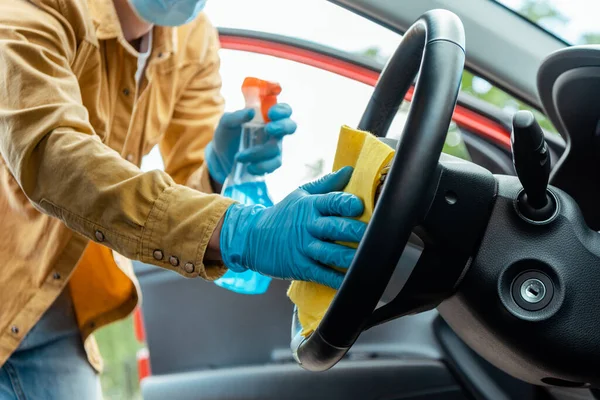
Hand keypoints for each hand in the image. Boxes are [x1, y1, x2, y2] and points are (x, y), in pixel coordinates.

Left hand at [205, 104, 296, 183]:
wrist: (220, 158)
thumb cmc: (226, 135)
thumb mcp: (226, 123)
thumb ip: (236, 116)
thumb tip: (250, 112)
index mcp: (266, 117)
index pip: (283, 110)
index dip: (282, 110)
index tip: (270, 113)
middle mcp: (274, 131)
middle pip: (290, 126)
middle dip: (282, 127)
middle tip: (268, 129)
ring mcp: (274, 147)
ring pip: (276, 148)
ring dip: (258, 152)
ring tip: (240, 157)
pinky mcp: (270, 163)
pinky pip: (274, 164)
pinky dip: (262, 166)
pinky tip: (249, 167)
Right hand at [219, 166, 366, 288]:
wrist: (251, 237)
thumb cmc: (281, 215)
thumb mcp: (300, 195)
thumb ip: (326, 184)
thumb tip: (349, 170)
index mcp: (310, 206)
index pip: (332, 202)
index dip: (347, 203)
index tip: (360, 206)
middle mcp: (308, 226)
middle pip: (335, 228)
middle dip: (356, 232)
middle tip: (374, 234)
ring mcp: (304, 248)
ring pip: (331, 253)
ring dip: (351, 257)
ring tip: (368, 257)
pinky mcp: (300, 267)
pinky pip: (322, 273)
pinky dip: (336, 279)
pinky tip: (351, 279)